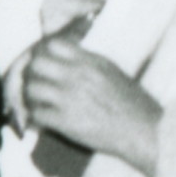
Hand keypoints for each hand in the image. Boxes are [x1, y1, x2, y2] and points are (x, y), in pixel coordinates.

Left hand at [13, 44, 164, 168]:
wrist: (145, 131)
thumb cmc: (134, 103)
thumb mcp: (113, 71)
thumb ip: (89, 61)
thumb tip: (69, 53)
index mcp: (91, 62)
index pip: (53, 45)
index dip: (43, 52)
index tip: (42, 62)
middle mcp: (78, 77)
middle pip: (37, 65)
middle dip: (32, 73)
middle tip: (34, 83)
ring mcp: (71, 100)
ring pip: (32, 90)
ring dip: (30, 98)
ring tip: (35, 104)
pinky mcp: (67, 123)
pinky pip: (38, 116)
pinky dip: (35, 119)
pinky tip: (40, 122)